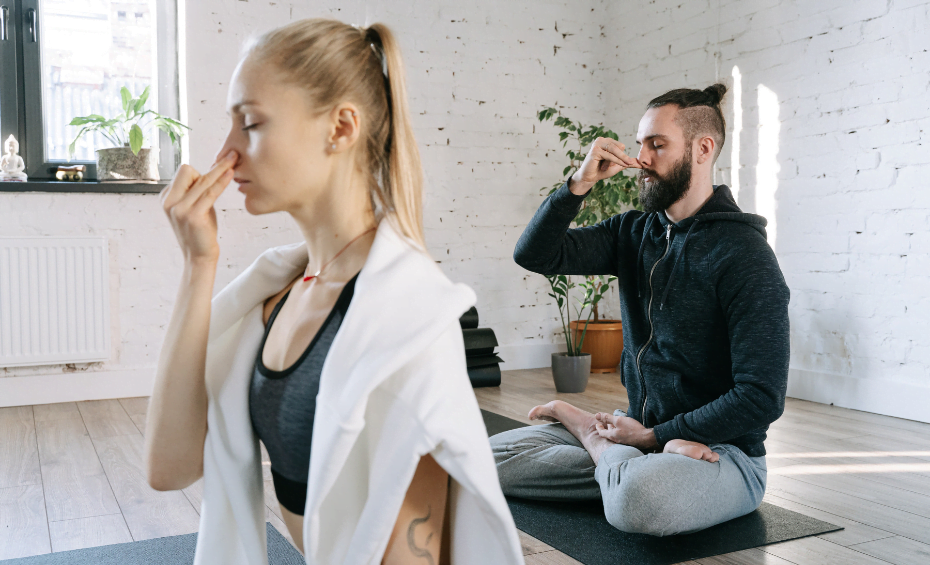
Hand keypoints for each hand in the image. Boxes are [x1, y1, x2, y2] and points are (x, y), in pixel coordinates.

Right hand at [160, 150, 238, 264]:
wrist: (199, 257)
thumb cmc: (201, 231)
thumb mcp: (196, 207)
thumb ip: (198, 191)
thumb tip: (213, 169)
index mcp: (166, 198)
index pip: (183, 173)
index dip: (200, 174)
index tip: (215, 178)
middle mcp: (169, 202)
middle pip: (188, 171)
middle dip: (209, 169)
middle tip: (231, 159)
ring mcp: (179, 209)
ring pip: (202, 180)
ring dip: (220, 169)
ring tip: (234, 158)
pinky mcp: (193, 216)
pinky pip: (210, 193)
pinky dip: (221, 182)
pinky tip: (231, 173)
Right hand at [568, 137, 641, 194]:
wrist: (590, 177)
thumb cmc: (602, 170)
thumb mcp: (618, 165)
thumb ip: (627, 163)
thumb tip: (641, 164)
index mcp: (606, 141)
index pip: (620, 145)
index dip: (623, 155)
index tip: (626, 163)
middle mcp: (601, 140)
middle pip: (618, 146)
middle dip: (623, 157)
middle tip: (628, 164)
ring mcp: (597, 144)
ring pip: (614, 150)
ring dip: (620, 159)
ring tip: (625, 165)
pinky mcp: (594, 150)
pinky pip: (609, 155)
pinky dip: (615, 161)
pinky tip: (616, 166)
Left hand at [593, 412, 657, 450]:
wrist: (646, 438)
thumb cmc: (632, 429)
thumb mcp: (619, 420)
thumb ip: (608, 418)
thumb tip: (596, 415)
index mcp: (612, 435)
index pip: (601, 433)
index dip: (598, 427)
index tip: (597, 424)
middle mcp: (616, 440)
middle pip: (608, 434)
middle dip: (605, 428)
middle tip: (603, 423)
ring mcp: (623, 441)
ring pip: (615, 434)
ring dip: (612, 429)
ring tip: (612, 424)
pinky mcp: (629, 441)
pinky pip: (621, 435)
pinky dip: (618, 431)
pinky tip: (622, 427)